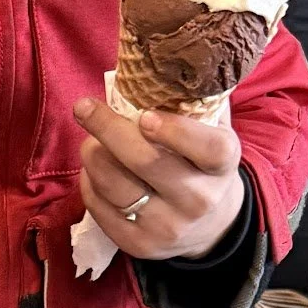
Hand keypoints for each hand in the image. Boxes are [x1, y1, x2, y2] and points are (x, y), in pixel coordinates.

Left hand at [76, 96, 244, 258]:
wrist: (212, 225)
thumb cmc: (202, 162)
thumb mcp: (212, 131)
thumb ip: (192, 102)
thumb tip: (153, 61)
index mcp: (222, 165)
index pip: (207, 148)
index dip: (176, 131)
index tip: (144, 115)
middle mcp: (199, 199)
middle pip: (145, 162)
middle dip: (107, 129)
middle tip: (84, 107)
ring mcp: (169, 227)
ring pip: (115, 185)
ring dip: (92, 154)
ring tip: (91, 140)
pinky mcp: (140, 246)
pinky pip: (100, 208)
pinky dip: (89, 182)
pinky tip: (94, 169)